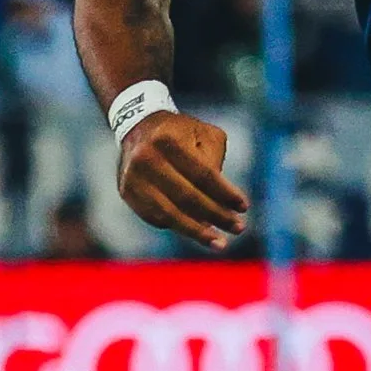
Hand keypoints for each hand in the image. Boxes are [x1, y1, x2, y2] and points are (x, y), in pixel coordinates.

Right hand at [117, 109, 249, 250]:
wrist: (139, 127)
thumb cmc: (181, 133)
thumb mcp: (204, 135)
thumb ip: (214, 163)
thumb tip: (220, 205)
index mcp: (168, 139)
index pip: (202, 174)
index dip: (224, 193)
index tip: (244, 207)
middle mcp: (146, 158)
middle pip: (187, 197)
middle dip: (216, 215)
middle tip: (239, 227)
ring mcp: (133, 178)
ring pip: (170, 214)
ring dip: (198, 231)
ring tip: (220, 242)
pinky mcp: (127, 193)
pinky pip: (157, 217)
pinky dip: (179, 226)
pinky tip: (198, 232)